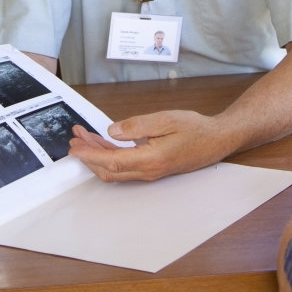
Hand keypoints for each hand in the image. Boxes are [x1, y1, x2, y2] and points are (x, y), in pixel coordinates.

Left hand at [68, 110, 220, 181]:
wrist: (216, 140)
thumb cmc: (195, 129)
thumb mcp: (166, 119)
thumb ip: (138, 125)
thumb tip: (113, 130)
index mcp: (151, 159)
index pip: (111, 161)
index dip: (90, 154)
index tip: (75, 147)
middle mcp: (148, 171)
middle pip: (109, 170)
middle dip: (89, 155)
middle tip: (76, 139)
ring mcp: (150, 172)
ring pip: (115, 170)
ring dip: (97, 156)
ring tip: (85, 139)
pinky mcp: (152, 168)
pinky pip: (125, 167)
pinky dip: (109, 156)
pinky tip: (105, 143)